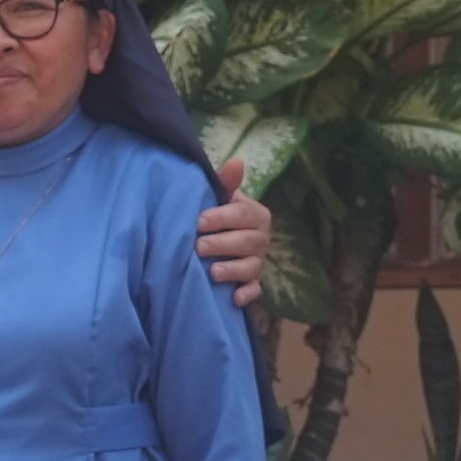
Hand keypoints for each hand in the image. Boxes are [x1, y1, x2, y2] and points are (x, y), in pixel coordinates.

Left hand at [192, 157, 272, 297]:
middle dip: (223, 245)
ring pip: (250, 267)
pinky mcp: (252, 283)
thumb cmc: (218, 214)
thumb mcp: (221, 197)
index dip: (222, 218)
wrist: (218, 236)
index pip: (244, 214)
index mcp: (255, 214)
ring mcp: (257, 262)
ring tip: (213, 273)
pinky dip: (246, 295)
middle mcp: (260, 238)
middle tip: (199, 247)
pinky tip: (234, 299)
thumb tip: (236, 161)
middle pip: (247, 242)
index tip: (199, 222)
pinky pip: (254, 291)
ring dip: (233, 271)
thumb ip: (225, 182)